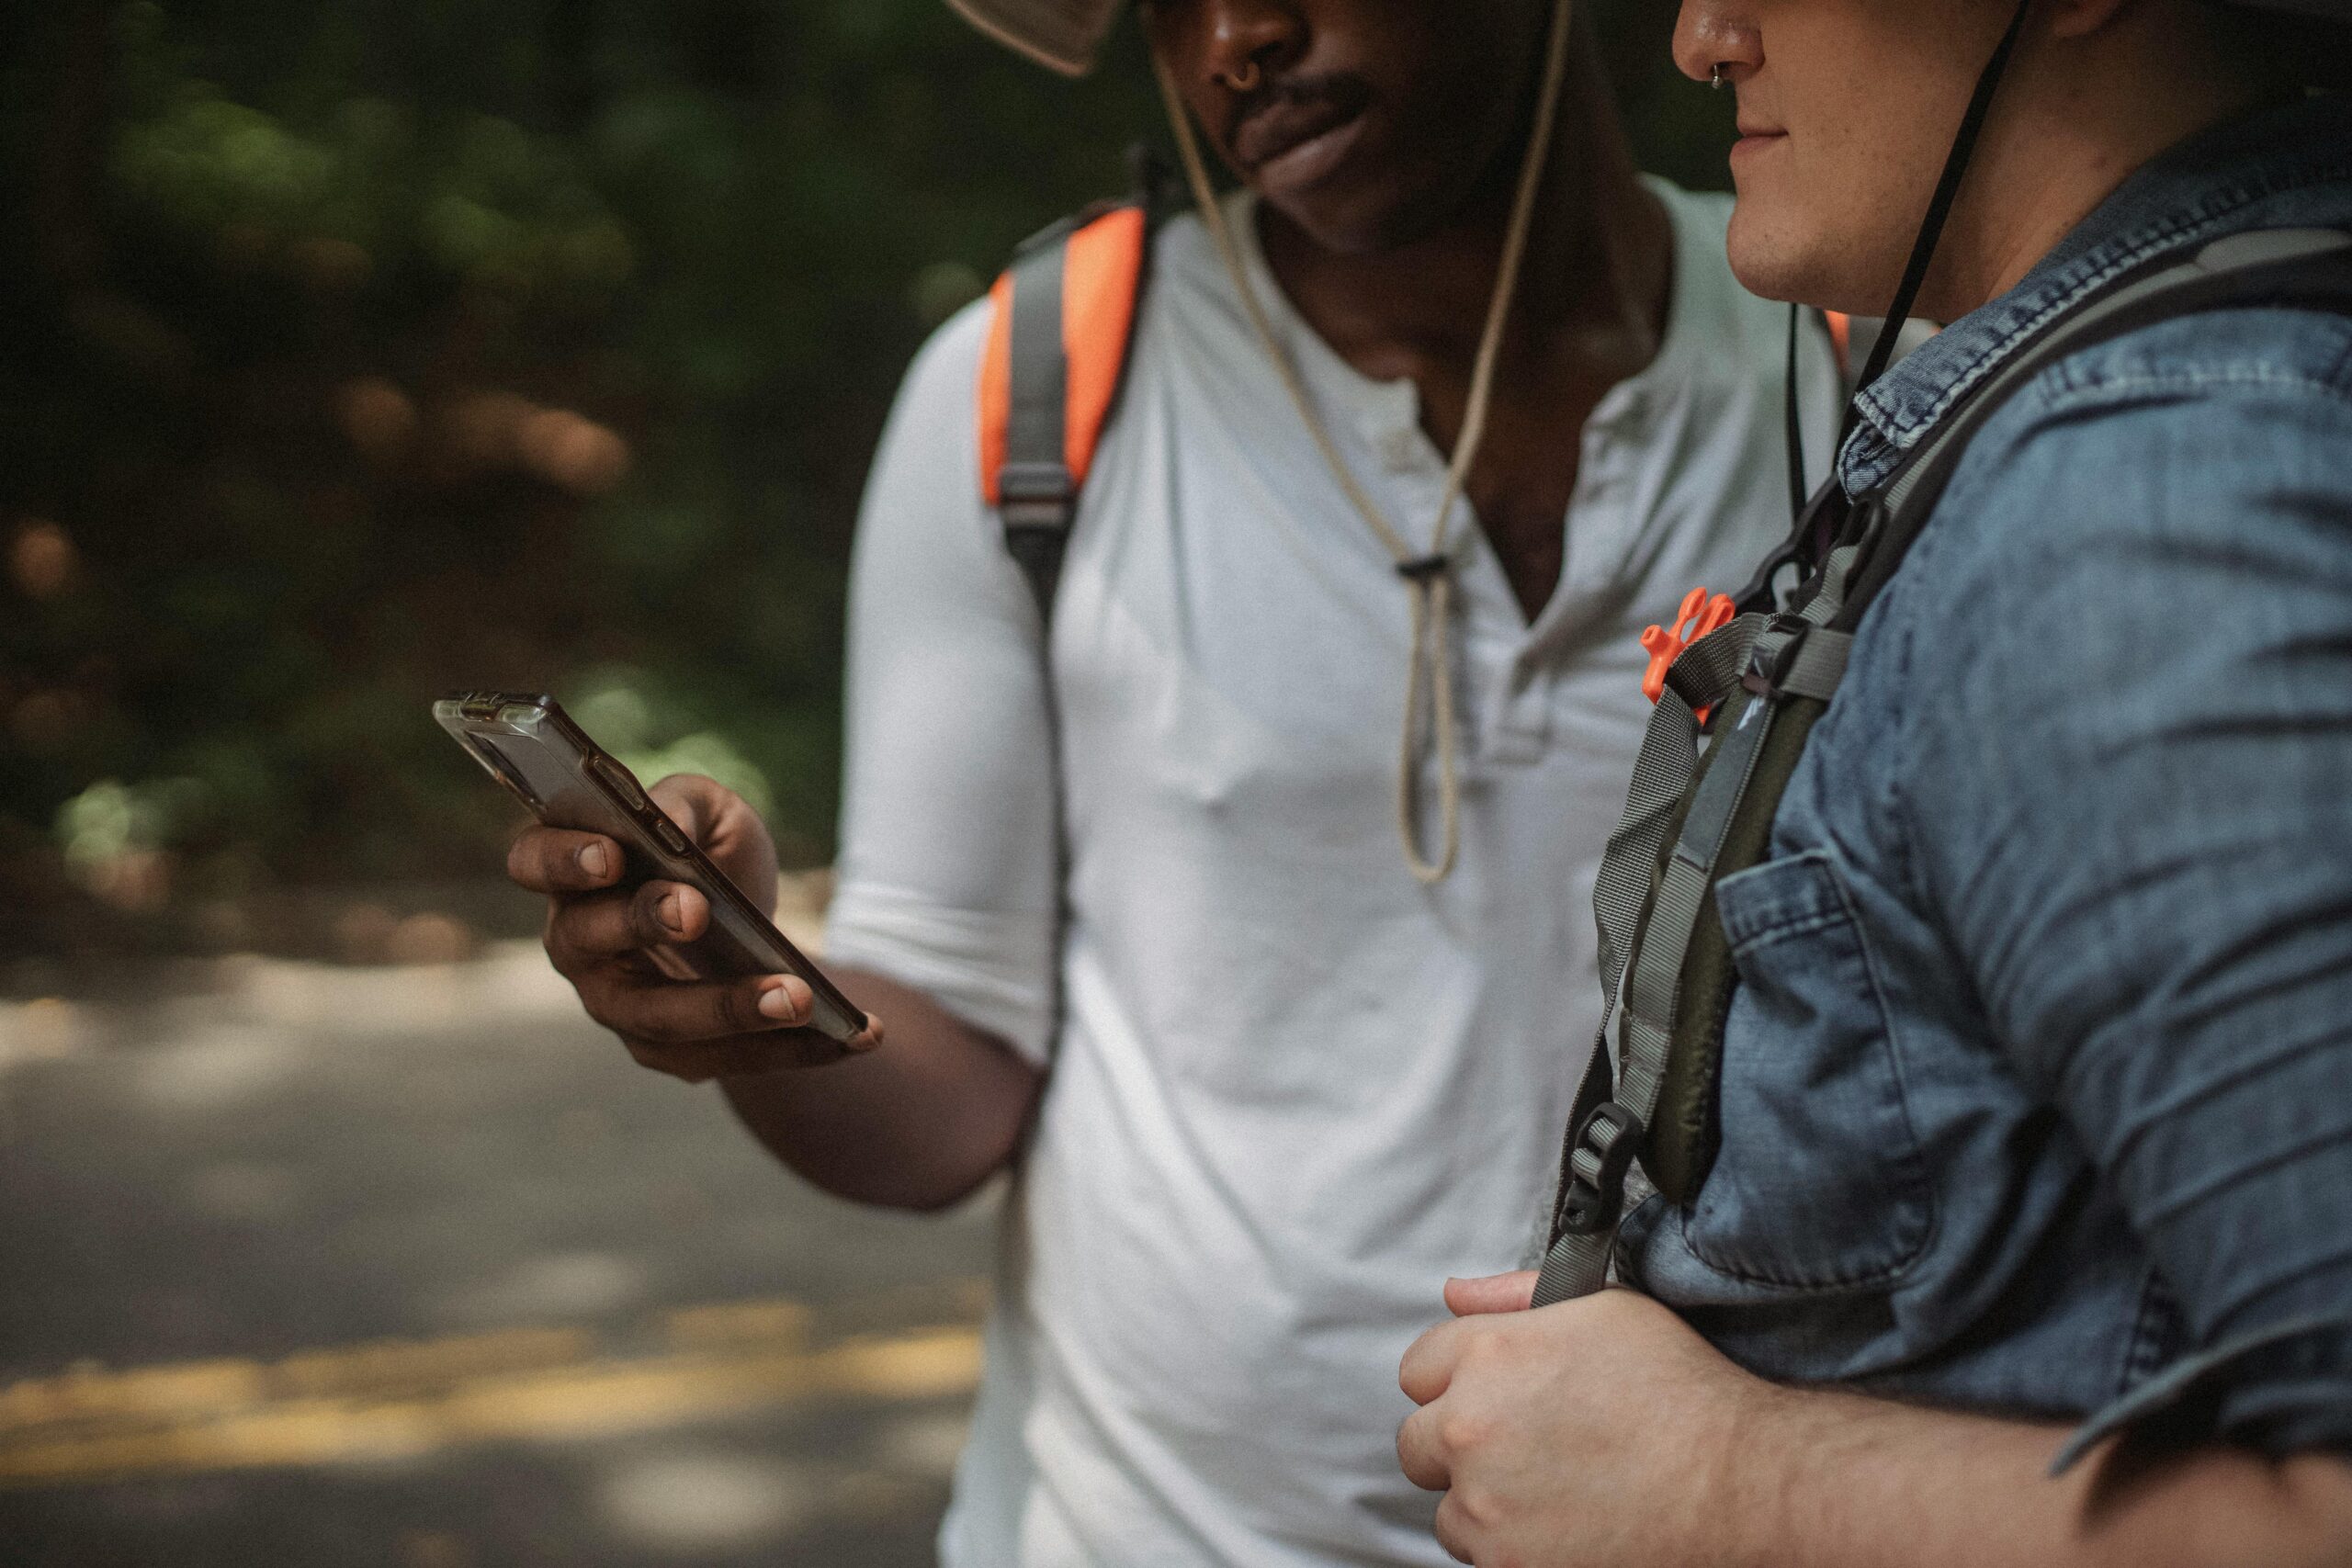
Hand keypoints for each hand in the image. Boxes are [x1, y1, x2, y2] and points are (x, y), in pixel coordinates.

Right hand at [507, 773, 879, 1081]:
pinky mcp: (670, 1052)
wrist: (750, 917)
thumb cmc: (711, 850)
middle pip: (589, 942)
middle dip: (644, 924)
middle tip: (696, 911)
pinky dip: (792, 1049)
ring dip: (730, 1009)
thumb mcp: (710, 810)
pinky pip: (724, 1059)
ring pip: (658, 1020)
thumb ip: (684, 805)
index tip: (613, 852)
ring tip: (800, 996)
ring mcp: (619, 1006)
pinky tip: (857, 1036)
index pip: (534, 863)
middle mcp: (579, 944)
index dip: (564, 860)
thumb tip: (669, 828)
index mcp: (572, 873)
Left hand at [1397, 1276, 1775, 1567]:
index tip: (1498, 1399)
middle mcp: (1469, 1428)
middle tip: (1527, 1450)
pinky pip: (1481, 1555)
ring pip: (1449, 1507)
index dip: (1459, 1381)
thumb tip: (1454, 1295)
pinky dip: (1513, 1548)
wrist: (1740, 1485)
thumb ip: (1514, 1295)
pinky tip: (1566, 1528)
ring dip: (1484, 1502)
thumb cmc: (1680, 1391)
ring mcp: (1484, 1505)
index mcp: (1488, 1355)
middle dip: (1460, 1445)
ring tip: (1557, 1492)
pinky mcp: (1507, 1564)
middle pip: (1417, 1442)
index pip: (1417, 1368)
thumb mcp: (1605, 1309)